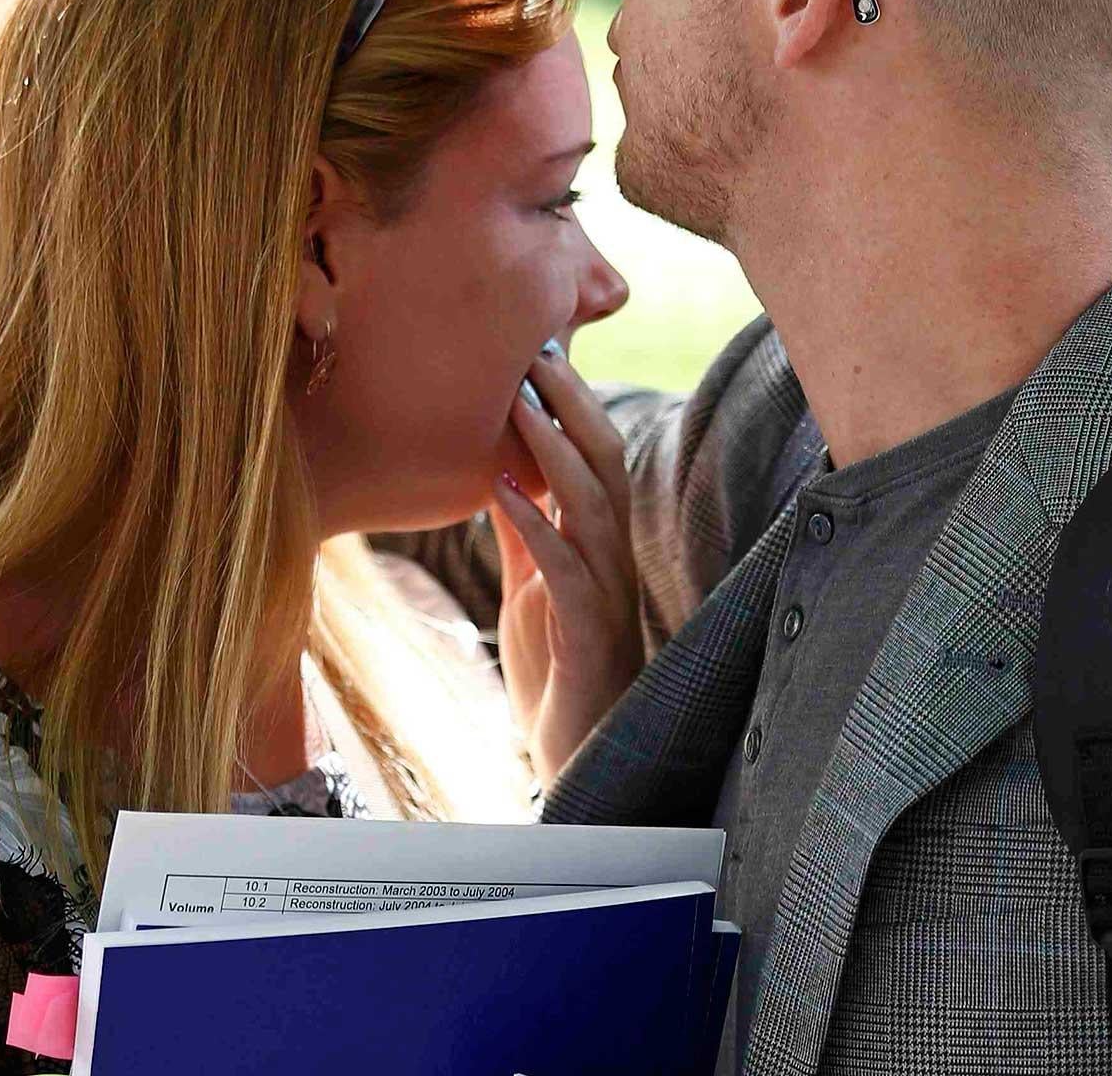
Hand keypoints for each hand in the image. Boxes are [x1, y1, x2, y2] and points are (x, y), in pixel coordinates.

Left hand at [491, 345, 644, 784]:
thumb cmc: (557, 674)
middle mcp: (611, 560)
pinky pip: (567, 570)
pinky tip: (502, 493)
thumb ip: (526, 536)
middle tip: (537, 351)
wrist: (574, 761)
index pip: (597, 456)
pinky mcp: (587, 636)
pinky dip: (537, 526)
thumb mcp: (533, 590)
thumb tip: (500, 476)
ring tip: (519, 403)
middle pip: (606, 463)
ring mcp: (605, 596)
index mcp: (599, 546)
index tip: (540, 350)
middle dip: (574, 405)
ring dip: (556, 451)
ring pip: (595, 506)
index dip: (574, 403)